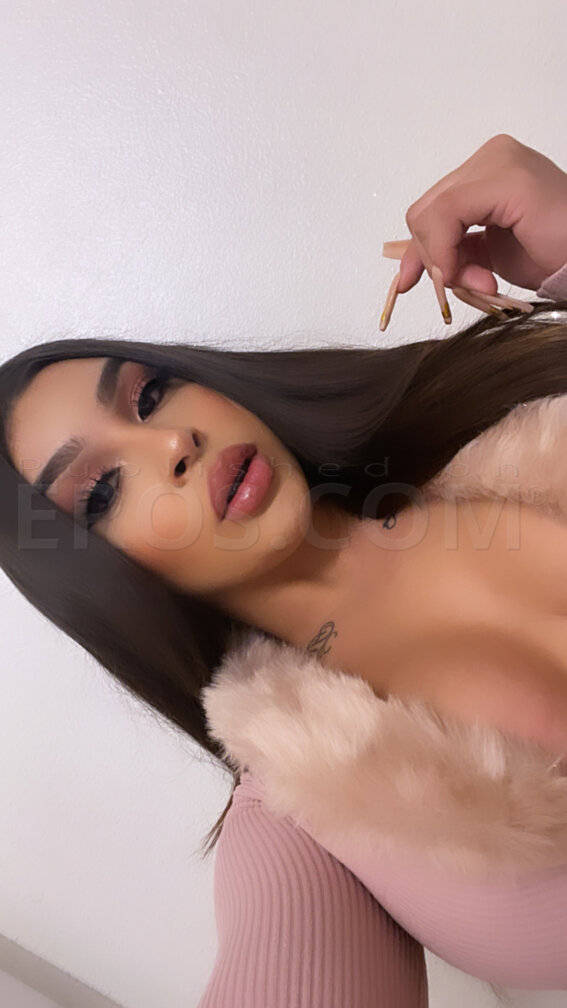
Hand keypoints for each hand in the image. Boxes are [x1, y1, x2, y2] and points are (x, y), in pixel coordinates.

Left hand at [398, 134, 566, 297]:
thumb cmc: (552, 255)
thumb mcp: (485, 258)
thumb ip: (450, 255)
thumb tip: (406, 274)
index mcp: (486, 170)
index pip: (430, 209)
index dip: (419, 251)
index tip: (413, 284)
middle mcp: (491, 157)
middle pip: (425, 212)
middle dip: (434, 259)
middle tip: (467, 287)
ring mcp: (499, 162)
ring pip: (431, 215)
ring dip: (447, 262)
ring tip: (484, 285)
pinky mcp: (507, 179)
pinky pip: (447, 215)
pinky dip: (449, 253)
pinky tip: (481, 278)